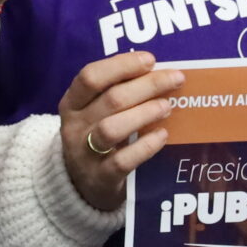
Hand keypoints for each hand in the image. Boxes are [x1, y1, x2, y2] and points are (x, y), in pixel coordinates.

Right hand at [59, 52, 183, 210]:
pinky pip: (122, 161)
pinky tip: (163, 136)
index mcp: (71, 104)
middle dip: (147, 85)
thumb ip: (115, 94)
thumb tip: (158, 72)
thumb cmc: (95, 138)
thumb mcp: (93, 113)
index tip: (150, 60)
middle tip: (175, 79)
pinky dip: (145, 146)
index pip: (90, 76)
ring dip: (144, 114)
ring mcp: (85, 153)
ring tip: (167, 107)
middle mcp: (75, 126)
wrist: (79, 186)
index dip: (121, 65)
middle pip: (110, 99)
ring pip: (112, 128)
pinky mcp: (100, 177)